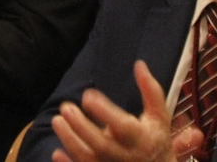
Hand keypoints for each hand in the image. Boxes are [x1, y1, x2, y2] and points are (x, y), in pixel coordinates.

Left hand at [50, 60, 199, 161]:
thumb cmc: (155, 139)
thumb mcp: (159, 116)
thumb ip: (150, 91)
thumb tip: (139, 64)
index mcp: (141, 138)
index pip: (122, 126)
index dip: (104, 112)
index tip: (87, 95)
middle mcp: (125, 156)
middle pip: (101, 145)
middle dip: (81, 127)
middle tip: (65, 107)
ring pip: (88, 159)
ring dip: (70, 141)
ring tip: (57, 121)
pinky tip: (57, 153)